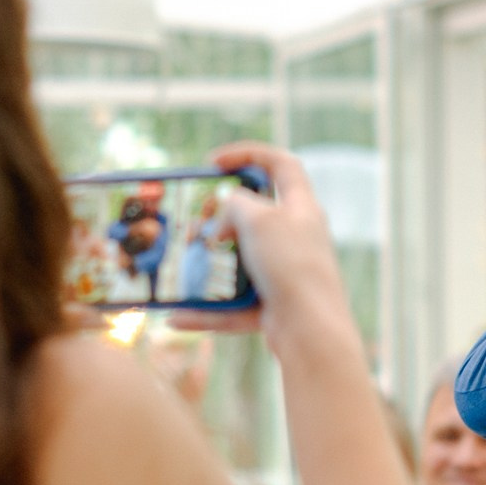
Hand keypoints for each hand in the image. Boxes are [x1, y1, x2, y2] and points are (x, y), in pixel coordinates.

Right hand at [168, 144, 352, 347]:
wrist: (311, 330)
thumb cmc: (291, 265)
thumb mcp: (259, 219)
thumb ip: (237, 203)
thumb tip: (226, 209)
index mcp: (301, 207)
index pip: (281, 164)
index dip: (248, 154)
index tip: (213, 162)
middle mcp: (296, 238)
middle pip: (255, 217)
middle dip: (221, 217)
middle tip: (194, 219)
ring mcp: (285, 273)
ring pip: (240, 263)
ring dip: (209, 265)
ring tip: (180, 264)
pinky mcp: (274, 307)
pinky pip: (233, 307)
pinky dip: (206, 312)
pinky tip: (175, 317)